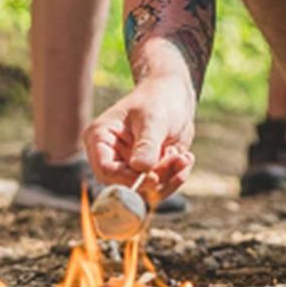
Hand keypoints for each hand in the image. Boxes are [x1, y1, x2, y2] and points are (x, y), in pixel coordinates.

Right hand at [83, 77, 197, 197]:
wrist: (173, 95)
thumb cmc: (158, 99)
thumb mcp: (153, 118)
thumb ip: (146, 144)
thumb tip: (140, 169)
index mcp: (100, 138)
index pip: (105, 170)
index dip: (128, 179)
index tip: (154, 177)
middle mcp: (111, 156)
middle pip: (125, 186)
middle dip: (154, 180)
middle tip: (177, 160)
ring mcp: (128, 166)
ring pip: (144, 191)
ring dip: (168, 178)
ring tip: (184, 157)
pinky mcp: (146, 171)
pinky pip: (158, 187)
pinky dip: (175, 177)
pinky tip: (185, 159)